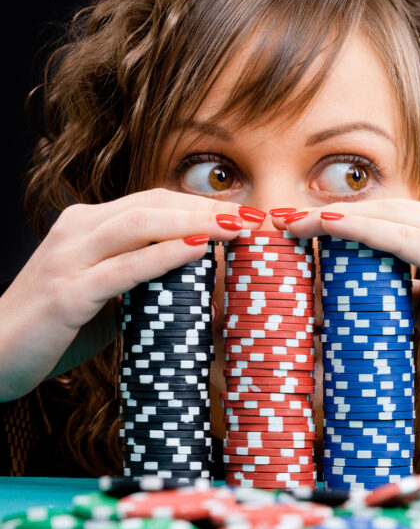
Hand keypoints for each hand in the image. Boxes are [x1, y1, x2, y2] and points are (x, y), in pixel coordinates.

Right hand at [0, 188, 259, 399]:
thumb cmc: (56, 327)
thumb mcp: (107, 294)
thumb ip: (145, 280)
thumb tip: (201, 281)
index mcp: (87, 224)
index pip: (155, 201)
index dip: (203, 204)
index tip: (247, 215)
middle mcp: (77, 231)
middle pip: (154, 205)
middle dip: (209, 209)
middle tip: (255, 219)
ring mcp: (69, 258)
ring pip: (140, 225)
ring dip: (195, 224)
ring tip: (236, 229)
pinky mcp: (67, 293)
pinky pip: (124, 268)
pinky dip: (165, 256)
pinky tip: (197, 251)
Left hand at [273, 200, 419, 402]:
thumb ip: (403, 292)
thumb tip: (358, 296)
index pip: (388, 216)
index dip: (341, 219)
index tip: (294, 226)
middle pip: (382, 210)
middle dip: (326, 214)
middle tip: (275, 219)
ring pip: (387, 219)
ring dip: (333, 219)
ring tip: (287, 223)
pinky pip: (402, 240)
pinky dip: (361, 233)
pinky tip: (327, 229)